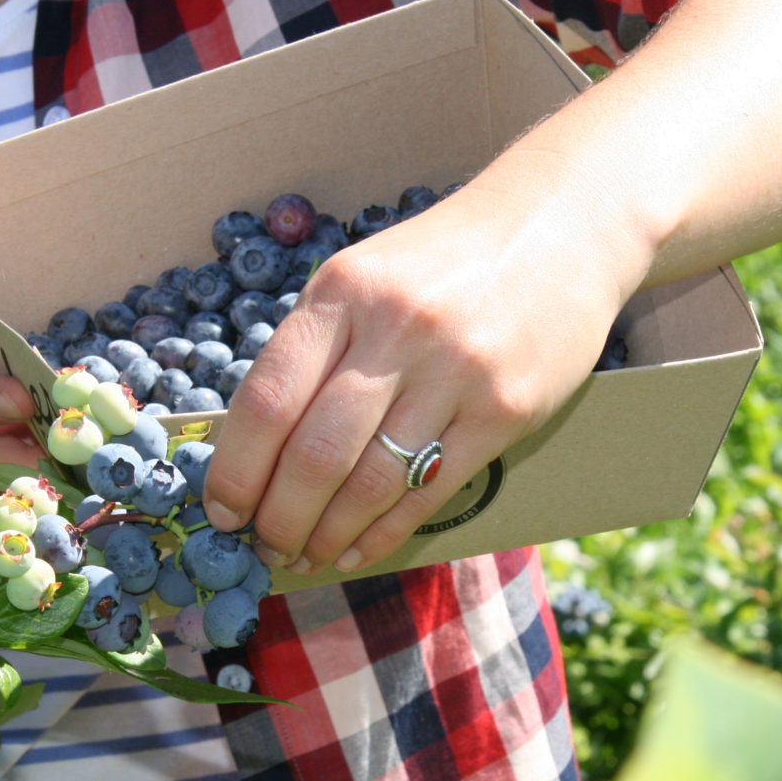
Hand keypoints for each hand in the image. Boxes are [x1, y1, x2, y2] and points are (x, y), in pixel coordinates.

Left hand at [199, 180, 638, 574]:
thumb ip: (311, 349)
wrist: (561, 223)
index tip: (221, 511)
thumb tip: (252, 450)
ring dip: (327, 536)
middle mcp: (395, 330)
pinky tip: (359, 548)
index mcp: (342, 293)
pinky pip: (430, 491)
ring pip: (370, 483)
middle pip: (313, 454)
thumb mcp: (362, 277)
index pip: (267, 399)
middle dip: (278, 520)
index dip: (235, 470)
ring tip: (308, 557)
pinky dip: (385, 532)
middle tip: (265, 548)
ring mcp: (455, 372)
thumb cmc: (443, 262)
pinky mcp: (505, 410)